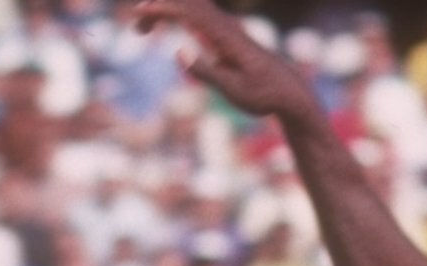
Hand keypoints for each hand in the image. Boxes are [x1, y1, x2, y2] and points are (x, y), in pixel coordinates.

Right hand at [130, 0, 318, 123]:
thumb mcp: (235, 91)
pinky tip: (163, 27)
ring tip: (142, 29)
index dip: (164, 8)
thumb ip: (206, 71)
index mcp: (227, 37)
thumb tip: (179, 51)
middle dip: (159, 8)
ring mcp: (225, 28)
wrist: (289, 91)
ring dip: (165, 11)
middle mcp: (226, 27)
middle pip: (187, 3)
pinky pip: (196, 15)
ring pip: (190, 6)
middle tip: (137, 29)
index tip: (141, 13)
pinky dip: (175, 15)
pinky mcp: (225, 35)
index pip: (191, 12)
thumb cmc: (264, 94)